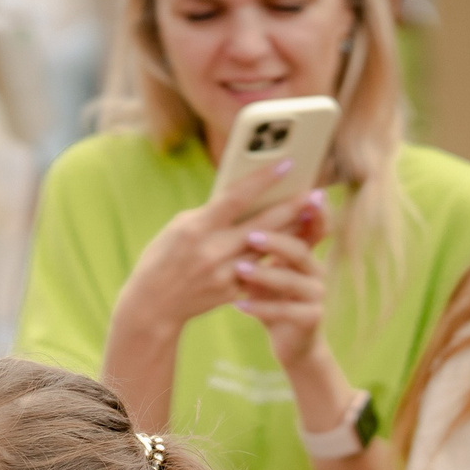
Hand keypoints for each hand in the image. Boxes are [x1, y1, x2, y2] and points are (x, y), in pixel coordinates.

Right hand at [112, 167, 321, 341]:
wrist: (153, 305)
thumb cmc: (162, 257)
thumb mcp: (180, 227)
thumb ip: (211, 213)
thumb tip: (244, 198)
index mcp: (197, 228)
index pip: (236, 198)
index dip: (263, 180)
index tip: (288, 164)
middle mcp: (214, 251)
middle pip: (263, 225)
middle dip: (293, 206)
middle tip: (316, 192)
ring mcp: (226, 274)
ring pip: (269, 247)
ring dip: (294, 230)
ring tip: (313, 214)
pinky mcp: (233, 292)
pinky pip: (262, 270)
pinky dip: (279, 255)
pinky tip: (298, 243)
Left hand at [230, 194, 331, 369]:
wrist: (289, 340)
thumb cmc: (269, 297)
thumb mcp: (263, 268)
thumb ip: (256, 244)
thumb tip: (228, 211)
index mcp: (305, 252)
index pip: (313, 225)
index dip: (309, 210)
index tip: (295, 195)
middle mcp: (315, 270)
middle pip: (300, 249)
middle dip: (276, 241)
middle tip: (251, 236)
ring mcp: (316, 294)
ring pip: (293, 281)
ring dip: (265, 274)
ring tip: (240, 269)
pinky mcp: (311, 319)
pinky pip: (286, 312)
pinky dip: (260, 308)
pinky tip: (238, 305)